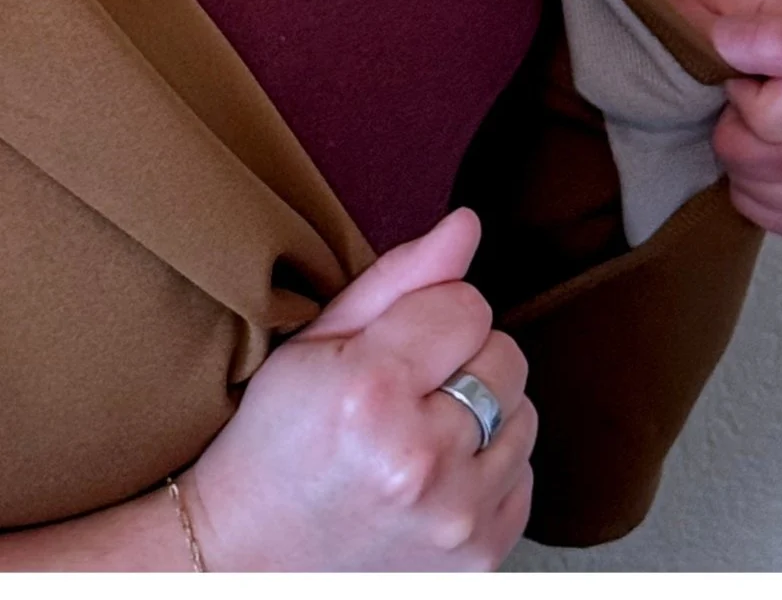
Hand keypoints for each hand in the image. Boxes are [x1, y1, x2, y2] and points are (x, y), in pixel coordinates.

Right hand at [185, 209, 535, 570]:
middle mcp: (422, 458)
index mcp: (371, 390)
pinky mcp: (482, 556)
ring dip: (480, 413)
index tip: (394, 340)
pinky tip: (437, 472)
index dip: (431, 312)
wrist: (255, 554)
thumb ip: (399, 277)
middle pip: (505, 355)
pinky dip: (489, 467)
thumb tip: (468, 224)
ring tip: (420, 429)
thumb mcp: (316, 341)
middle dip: (461, 357)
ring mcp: (458, 517)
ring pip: (524, 414)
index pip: (467, 304)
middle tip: (405, 386)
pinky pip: (526, 477)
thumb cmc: (277, 438)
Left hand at [664, 0, 781, 238]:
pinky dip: (759, 201)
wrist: (648, 76)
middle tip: (716, 116)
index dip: (761, 104)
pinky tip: (738, 170)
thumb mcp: (687, 21)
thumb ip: (748, 33)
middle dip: (743, 144)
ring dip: (748, 174)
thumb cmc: (668, 39)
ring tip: (722, 140)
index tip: (726, 87)